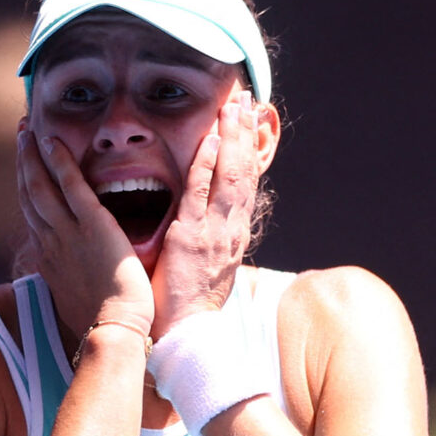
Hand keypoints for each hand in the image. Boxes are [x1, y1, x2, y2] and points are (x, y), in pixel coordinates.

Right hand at [17, 128, 153, 337]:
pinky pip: (69, 184)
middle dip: (23, 164)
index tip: (25, 170)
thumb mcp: (79, 301)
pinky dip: (58, 160)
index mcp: (49, 261)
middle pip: (28, 195)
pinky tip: (52, 141)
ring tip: (27, 130)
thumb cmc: (104, 324)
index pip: (33, 216)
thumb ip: (76, 283)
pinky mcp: (91, 224)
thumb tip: (76, 283)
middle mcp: (50, 243)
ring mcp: (67, 232)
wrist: (114, 330)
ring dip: (31, 155)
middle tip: (21, 138)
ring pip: (39, 185)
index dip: (26, 189)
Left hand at [149, 90, 261, 337]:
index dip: (249, 150)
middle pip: (245, 172)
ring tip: (234, 108)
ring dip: (233, 139)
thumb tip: (210, 219)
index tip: (249, 122)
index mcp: (234, 234)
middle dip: (247, 134)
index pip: (246, 183)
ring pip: (230, 177)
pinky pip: (201, 195)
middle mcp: (231, 229)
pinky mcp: (192, 238)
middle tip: (247, 100)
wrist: (186, 334)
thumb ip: (211, 236)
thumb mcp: (209, 264)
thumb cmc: (188, 302)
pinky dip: (208, 166)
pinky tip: (210, 141)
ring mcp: (214, 232)